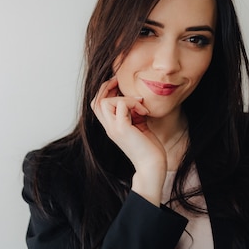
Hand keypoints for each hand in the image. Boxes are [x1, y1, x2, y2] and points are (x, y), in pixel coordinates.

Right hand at [90, 77, 166, 204]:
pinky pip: (120, 104)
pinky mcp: (122, 128)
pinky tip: (144, 112)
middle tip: (120, 82)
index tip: (119, 85)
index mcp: (111, 127)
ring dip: (124, 97)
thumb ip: (133, 113)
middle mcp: (109, 127)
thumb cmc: (149, 148)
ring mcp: (113, 128)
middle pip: (95, 102)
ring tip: (140, 105)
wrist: (152, 166)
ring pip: (104, 102)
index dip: (105, 91)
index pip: (97, 105)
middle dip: (106, 87)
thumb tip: (135, 99)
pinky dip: (133, 103)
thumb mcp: (139, 125)